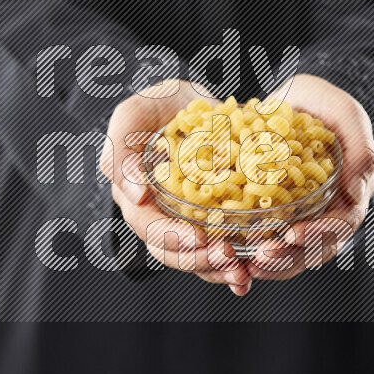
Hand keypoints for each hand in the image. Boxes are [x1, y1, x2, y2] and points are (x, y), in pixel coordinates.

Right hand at [101, 80, 252, 295]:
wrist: (195, 101)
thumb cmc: (158, 104)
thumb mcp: (133, 115)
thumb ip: (121, 150)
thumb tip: (135, 195)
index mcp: (137, 197)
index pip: (149, 227)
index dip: (172, 238)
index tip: (198, 238)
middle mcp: (161, 215)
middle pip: (174, 252)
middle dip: (199, 260)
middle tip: (227, 256)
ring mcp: (188, 220)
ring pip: (199, 257)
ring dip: (219, 269)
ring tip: (242, 272)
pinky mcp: (216, 218)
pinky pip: (223, 247)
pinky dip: (238, 263)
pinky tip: (253, 272)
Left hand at [247, 74, 373, 280]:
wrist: (290, 98)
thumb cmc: (322, 103)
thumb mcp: (344, 112)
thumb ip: (359, 146)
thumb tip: (359, 191)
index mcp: (349, 192)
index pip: (340, 224)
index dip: (319, 234)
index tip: (293, 234)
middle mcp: (327, 210)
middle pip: (316, 247)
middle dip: (289, 257)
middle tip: (261, 256)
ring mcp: (301, 215)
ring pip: (292, 252)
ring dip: (271, 263)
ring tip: (245, 266)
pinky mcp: (274, 214)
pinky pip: (267, 241)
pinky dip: (252, 253)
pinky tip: (233, 256)